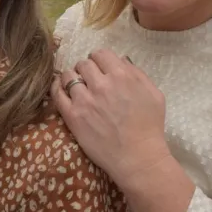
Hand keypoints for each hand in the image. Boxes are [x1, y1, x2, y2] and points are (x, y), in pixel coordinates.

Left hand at [51, 49, 171, 191]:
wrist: (138, 157)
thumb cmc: (149, 127)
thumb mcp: (154, 94)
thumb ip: (137, 73)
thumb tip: (121, 59)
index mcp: (122, 76)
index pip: (101, 54)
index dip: (100, 60)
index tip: (100, 68)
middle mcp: (101, 84)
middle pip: (83, 64)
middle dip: (86, 69)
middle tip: (89, 80)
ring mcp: (84, 100)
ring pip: (68, 75)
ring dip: (71, 78)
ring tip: (76, 86)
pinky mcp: (72, 115)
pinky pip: (57, 93)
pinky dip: (57, 87)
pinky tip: (60, 88)